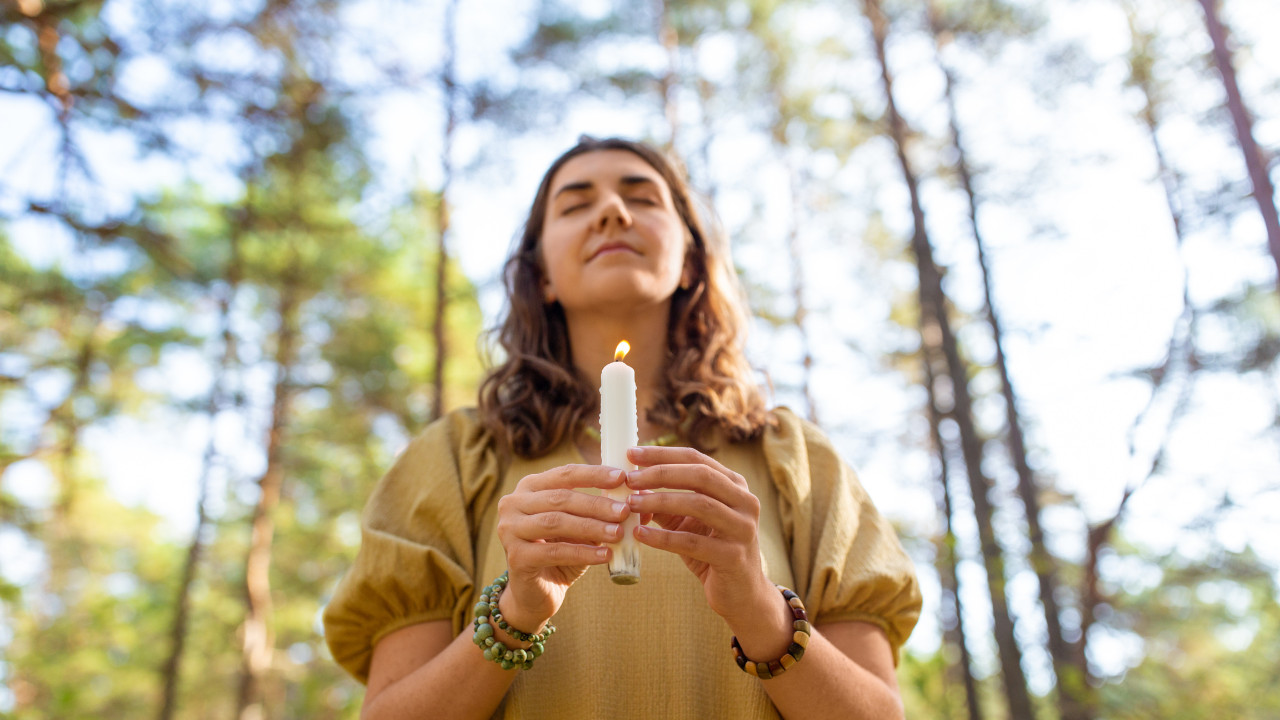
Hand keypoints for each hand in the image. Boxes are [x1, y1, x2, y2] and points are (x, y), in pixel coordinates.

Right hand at [495, 465, 631, 629]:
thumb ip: (605, 514)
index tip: (622, 478)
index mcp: (530, 487)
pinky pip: (555, 551)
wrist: (535, 593)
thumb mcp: (583, 529)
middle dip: (596, 504)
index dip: (594, 475)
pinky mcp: (516, 557)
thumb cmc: (561, 553)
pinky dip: (583, 553)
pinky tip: (606, 556)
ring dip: (591, 527)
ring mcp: (510, 529)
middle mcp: (514, 503)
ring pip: (556, 522)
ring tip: (618, 533)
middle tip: (624, 510)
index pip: (565, 474)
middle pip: (561, 498)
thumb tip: (644, 505)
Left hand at [623, 445, 774, 623]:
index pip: (696, 459)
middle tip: (629, 478)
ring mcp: (743, 529)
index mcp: (735, 485)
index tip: (632, 454)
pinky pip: (693, 542)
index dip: (663, 454)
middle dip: (661, 473)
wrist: (741, 594)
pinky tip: (640, 534)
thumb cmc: (712, 551)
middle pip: (700, 476)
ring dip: (660, 501)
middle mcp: (745, 502)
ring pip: (699, 504)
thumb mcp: (689, 522)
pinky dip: (663, 538)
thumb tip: (632, 485)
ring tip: (631, 504)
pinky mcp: (734, 556)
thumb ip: (667, 503)